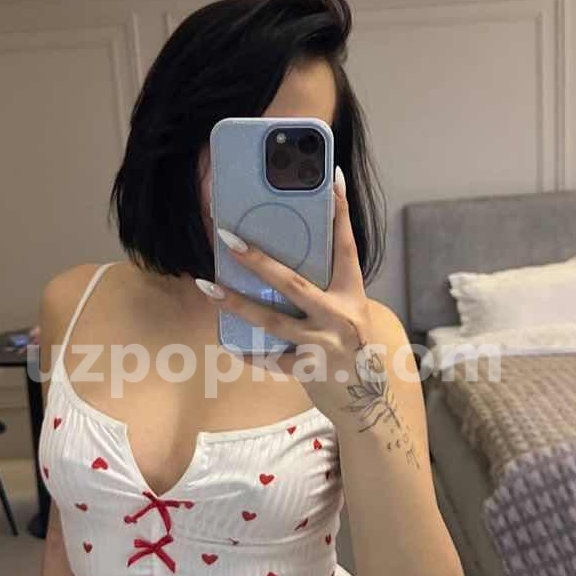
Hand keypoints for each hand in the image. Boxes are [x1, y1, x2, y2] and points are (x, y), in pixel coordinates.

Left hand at [195, 166, 374, 418]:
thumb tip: (279, 262)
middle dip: (258, 261)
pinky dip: (249, 352)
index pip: (346, 246)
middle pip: (294, 284)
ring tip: (208, 288)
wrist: (368, 397)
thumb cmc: (350, 344)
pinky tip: (228, 342)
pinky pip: (270, 358)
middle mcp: (340, 316)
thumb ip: (323, 289)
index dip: (340, 212)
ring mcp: (323, 345)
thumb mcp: (347, 310)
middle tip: (228, 238)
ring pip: (273, 322)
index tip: (331, 178)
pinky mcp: (308, 370)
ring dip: (237, 304)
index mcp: (352, 294)